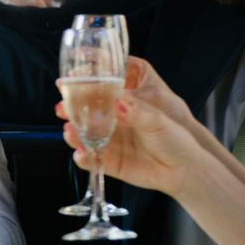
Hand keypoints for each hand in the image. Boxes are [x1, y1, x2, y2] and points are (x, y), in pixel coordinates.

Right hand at [60, 58, 200, 194]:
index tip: (74, 74)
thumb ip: (136, 112)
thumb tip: (116, 105)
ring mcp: (110, 138)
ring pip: (85, 133)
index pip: (105, 84)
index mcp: (129, 100)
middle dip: (73, 107)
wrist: (182, 171)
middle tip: (62, 106)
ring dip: (74, 131)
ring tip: (69, 130)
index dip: (89, 78)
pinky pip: (91, 157)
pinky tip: (81, 153)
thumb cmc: (176, 138)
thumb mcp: (158, 119)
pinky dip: (83, 156)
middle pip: (88, 108)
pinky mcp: (109, 159)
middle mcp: (116, 117)